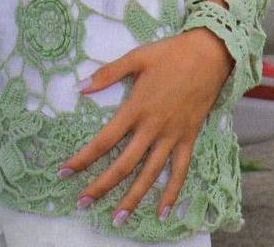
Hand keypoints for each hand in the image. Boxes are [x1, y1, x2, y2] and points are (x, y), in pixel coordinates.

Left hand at [59, 29, 233, 226]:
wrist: (208, 56)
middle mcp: (152, 127)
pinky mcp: (188, 138)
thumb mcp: (136, 58)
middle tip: (83, 203)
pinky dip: (172, 192)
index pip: (104, 140)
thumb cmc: (169, 54)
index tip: (65, 171)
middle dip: (101, 186)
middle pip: (123, 164)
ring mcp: (172, 136)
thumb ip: (107, 74)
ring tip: (117, 219)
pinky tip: (163, 212)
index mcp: (136, 108)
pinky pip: (180, 171)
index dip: (84, 158)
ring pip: (149, 174)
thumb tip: (80, 87)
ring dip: (133, 198)